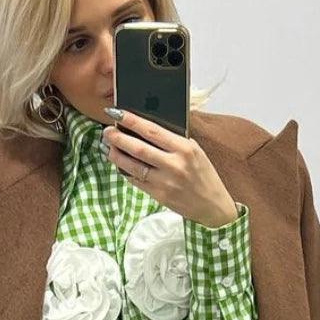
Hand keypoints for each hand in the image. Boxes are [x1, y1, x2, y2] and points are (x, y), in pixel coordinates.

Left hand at [101, 108, 239, 227]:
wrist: (212, 206)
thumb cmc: (204, 175)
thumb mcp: (195, 151)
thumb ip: (174, 141)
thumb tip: (147, 129)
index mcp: (184, 149)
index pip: (152, 131)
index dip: (132, 121)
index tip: (117, 113)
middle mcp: (174, 165)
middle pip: (139, 148)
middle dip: (118, 138)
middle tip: (107, 132)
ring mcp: (165, 182)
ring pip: (133, 166)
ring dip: (117, 156)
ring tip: (108, 147)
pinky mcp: (159, 196)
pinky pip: (137, 181)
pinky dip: (125, 172)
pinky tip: (119, 164)